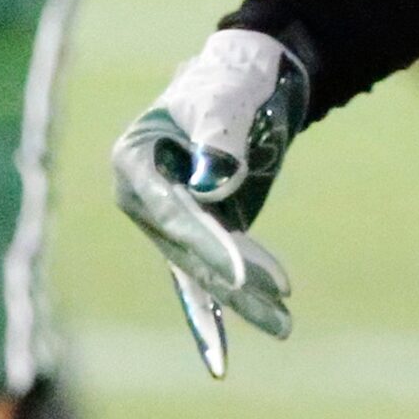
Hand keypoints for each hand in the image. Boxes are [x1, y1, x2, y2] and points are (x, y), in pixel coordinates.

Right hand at [110, 28, 308, 377]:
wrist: (247, 79)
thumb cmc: (228, 81)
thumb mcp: (223, 98)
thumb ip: (217, 135)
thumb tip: (211, 183)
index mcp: (134, 162)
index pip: (171, 209)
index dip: (206, 241)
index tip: (239, 270)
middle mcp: (146, 199)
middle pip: (191, 246)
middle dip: (235, 275)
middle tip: (278, 295)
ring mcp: (173, 221)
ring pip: (206, 268)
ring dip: (244, 298)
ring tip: (284, 324)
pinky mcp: (202, 231)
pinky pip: (213, 274)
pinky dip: (232, 303)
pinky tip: (243, 340)